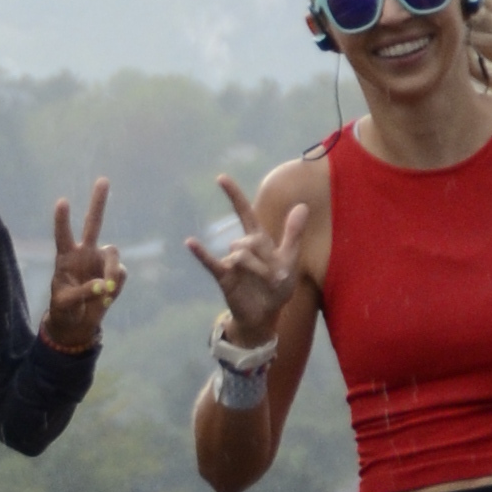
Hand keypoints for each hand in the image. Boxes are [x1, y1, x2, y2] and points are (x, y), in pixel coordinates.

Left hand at [41, 178, 122, 351]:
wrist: (78, 323)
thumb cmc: (64, 309)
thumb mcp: (65, 303)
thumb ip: (83, 292)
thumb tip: (104, 285)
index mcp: (65, 257)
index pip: (63, 234)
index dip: (62, 220)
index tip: (62, 202)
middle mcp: (84, 253)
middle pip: (93, 223)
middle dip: (98, 202)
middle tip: (103, 180)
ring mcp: (101, 262)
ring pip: (113, 252)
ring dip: (111, 270)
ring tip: (106, 290)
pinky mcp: (115, 274)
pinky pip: (120, 274)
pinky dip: (115, 287)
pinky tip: (106, 298)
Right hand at [185, 170, 309, 347]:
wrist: (266, 314)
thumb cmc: (277, 287)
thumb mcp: (290, 259)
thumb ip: (293, 233)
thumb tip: (302, 205)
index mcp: (258, 241)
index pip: (244, 213)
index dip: (234, 195)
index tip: (220, 177)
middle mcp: (241, 248)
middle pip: (250, 241)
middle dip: (266, 259)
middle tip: (276, 278)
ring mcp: (231, 262)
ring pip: (241, 255)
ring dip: (258, 271)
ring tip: (266, 284)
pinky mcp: (224, 277)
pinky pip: (211, 262)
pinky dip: (201, 253)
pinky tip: (190, 242)